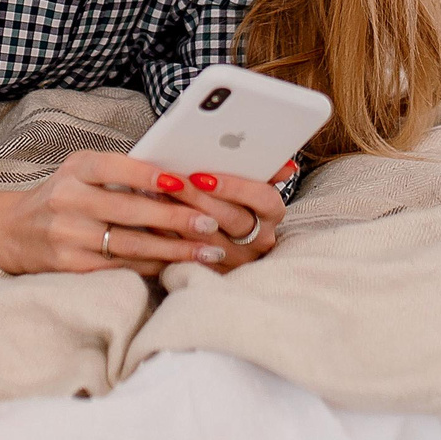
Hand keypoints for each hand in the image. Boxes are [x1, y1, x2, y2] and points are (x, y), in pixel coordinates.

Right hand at [0, 149, 250, 276]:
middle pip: (130, 211)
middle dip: (176, 218)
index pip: (117, 168)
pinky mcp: (69, 266)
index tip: (187, 182)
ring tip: (208, 251)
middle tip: (213, 223)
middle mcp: (68, 200)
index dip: (152, 176)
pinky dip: (152, 268)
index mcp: (76, 169)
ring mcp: (66, 236)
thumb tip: (182, 175)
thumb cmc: (62, 195)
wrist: (10, 231)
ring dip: (173, 250)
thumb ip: (121, 172)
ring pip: (130, 245)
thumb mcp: (81, 171)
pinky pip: (118, 268)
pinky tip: (177, 268)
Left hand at [155, 161, 294, 272]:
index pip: (262, 199)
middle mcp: (258, 240)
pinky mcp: (212, 273)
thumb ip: (265, 169)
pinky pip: (187, 256)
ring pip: (206, 240)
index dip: (234, 187)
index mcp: (271, 214)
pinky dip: (168, 236)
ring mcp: (235, 260)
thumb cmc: (238, 199)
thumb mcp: (253, 181)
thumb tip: (287, 166)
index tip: (204, 176)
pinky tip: (152, 218)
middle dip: (199, 198)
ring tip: (156, 193)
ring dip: (179, 215)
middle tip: (172, 181)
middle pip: (232, 219)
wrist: (230, 236)